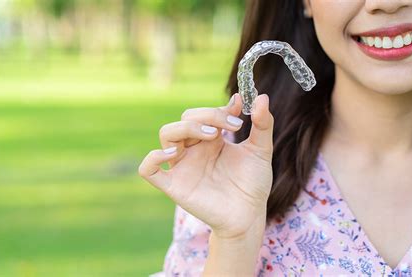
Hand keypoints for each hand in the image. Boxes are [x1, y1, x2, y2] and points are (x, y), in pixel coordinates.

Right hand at [138, 93, 273, 238]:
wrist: (250, 215)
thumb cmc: (253, 184)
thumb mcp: (261, 150)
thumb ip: (262, 123)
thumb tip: (261, 96)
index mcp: (211, 140)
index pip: (203, 114)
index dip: (218, 110)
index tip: (239, 113)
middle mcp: (194, 149)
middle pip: (185, 119)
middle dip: (207, 116)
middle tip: (231, 127)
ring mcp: (182, 166)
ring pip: (166, 134)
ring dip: (186, 128)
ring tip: (212, 136)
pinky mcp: (174, 186)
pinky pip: (149, 170)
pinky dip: (153, 158)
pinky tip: (173, 153)